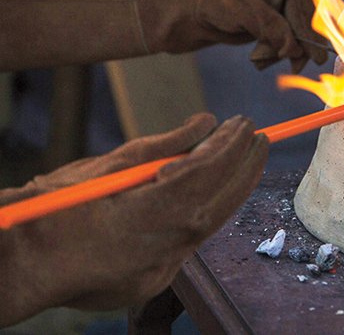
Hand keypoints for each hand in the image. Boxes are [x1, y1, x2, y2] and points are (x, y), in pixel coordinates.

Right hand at [0, 113, 266, 326]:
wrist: (22, 268)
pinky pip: (192, 240)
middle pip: (221, 203)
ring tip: (244, 157)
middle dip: (244, 168)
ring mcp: (161, 271)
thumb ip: (163, 146)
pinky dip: (206, 211)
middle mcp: (165, 249)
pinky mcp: (156, 280)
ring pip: (211, 224)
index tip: (244, 123)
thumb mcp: (106, 167)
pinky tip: (214, 190)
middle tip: (259, 136)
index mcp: (150, 216)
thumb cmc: (53, 211)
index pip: (207, 174)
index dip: (230, 147)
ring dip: (230, 189)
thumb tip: (206, 123)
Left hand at [137, 0, 328, 72]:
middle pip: (306, 14)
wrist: (175, 10)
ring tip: (263, 59)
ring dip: (286, 50)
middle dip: (303, 40)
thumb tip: (294, 48)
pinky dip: (275, 53)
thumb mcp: (238, 7)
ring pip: (296, 30)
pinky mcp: (265, 21)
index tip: (318, 52)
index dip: (311, 26)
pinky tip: (259, 59)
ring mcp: (271, 3)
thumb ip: (270, 24)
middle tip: (302, 63)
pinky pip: (282, 39)